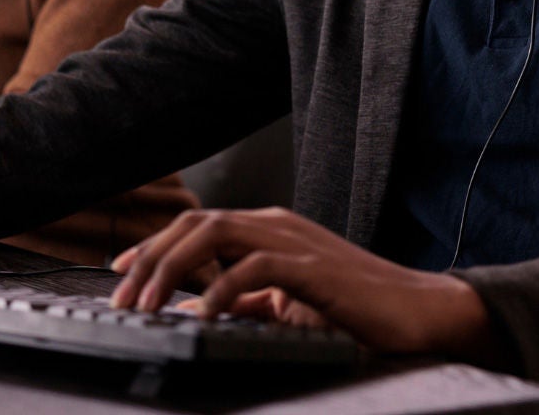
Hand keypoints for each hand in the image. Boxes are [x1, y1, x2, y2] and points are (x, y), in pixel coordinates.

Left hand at [109, 207, 497, 359]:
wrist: (418, 310)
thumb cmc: (357, 308)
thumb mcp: (290, 304)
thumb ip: (252, 300)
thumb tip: (209, 311)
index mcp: (267, 230)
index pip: (195, 225)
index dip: (152, 246)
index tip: (120, 273)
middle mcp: (274, 224)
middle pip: (193, 223)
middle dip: (149, 259)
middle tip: (122, 298)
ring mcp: (293, 241)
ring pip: (214, 234)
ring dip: (171, 268)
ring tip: (149, 304)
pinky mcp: (313, 266)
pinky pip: (255, 267)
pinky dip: (221, 289)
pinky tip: (203, 315)